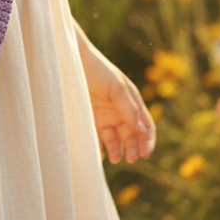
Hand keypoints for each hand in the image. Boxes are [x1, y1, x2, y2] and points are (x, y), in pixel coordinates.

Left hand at [78, 37, 156, 164]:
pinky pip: (97, 139)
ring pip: (115, 140)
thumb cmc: (98, 70)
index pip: (145, 126)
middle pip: (132, 136)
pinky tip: (100, 155)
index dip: (148, 141)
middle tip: (130, 158)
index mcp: (131, 102)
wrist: (72, 61)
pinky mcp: (89, 119)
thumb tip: (143, 131)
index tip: (145, 153)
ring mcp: (105, 116)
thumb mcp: (117, 87)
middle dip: (133, 148)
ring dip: (117, 151)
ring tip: (114, 158)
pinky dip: (100, 149)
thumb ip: (130, 109)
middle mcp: (120, 111)